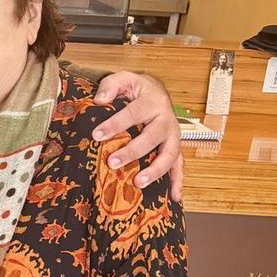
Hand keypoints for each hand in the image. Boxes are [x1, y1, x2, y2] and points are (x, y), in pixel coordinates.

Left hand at [92, 71, 183, 199]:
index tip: (97, 135)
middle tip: (112, 162)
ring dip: (155, 170)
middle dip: (133, 151)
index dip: (115, 124)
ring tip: (138, 182)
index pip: (133, 113)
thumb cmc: (137, 89)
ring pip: (170, 154)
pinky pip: (180, 166)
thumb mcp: (124, 79)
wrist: (157, 92)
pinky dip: (178, 181)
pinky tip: (174, 197)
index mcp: (153, 101)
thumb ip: (110, 85)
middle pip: (152, 137)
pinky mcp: (174, 148)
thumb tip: (99, 100)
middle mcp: (166, 120)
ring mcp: (173, 136)